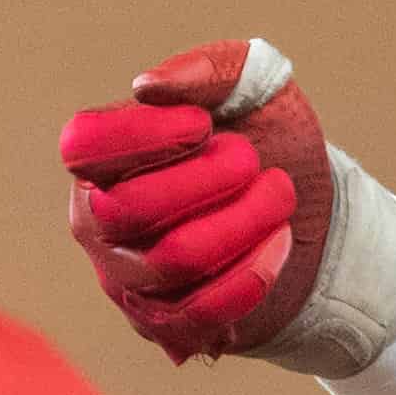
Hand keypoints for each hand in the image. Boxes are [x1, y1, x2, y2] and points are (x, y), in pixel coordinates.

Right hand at [59, 40, 336, 361]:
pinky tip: (279, 241)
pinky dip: (251, 272)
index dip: (142, 134)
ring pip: (173, 259)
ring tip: (279, 194)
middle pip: (128, 208)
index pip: (83, 146)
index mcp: (102, 157)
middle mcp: (97, 220)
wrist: (312, 217)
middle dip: (208, 179)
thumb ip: (211, 69)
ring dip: (243, 221)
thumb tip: (148, 87)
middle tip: (254, 159)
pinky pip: (199, 311)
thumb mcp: (260, 87)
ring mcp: (126, 278)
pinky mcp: (165, 325)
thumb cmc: (269, 141)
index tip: (203, 123)